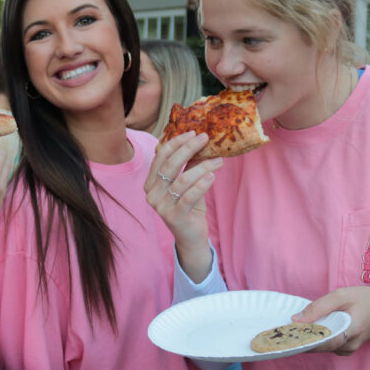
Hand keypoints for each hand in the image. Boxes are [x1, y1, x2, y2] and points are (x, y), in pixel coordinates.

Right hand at [145, 131, 222, 281]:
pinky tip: (212, 176)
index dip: (176, 143)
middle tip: (205, 138)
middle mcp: (151, 194)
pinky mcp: (173, 217)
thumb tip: (201, 142)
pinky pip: (188, 197)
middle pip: (169, 165)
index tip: (193, 133)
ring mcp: (160, 207)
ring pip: (181, 180)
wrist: (191, 237)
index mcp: (151, 183)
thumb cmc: (190, 207)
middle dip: (188, 149)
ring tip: (218, 160)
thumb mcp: (188, 183)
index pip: (160, 157)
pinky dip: (201, 185)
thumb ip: (190, 165)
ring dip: (201, 167)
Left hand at [293, 286, 369, 355]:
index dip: (305, 340)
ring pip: (323, 348)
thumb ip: (319, 307)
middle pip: (321, 347)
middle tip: (284, 332)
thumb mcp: (341, 295)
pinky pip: (328, 347)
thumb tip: (296, 319)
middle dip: (303, 340)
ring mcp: (349, 349)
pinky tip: (308, 331)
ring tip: (293, 330)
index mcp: (352, 330)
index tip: (289, 336)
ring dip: (309, 339)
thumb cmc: (364, 299)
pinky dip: (317, 340)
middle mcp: (350, 344)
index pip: (325, 342)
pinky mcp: (346, 348)